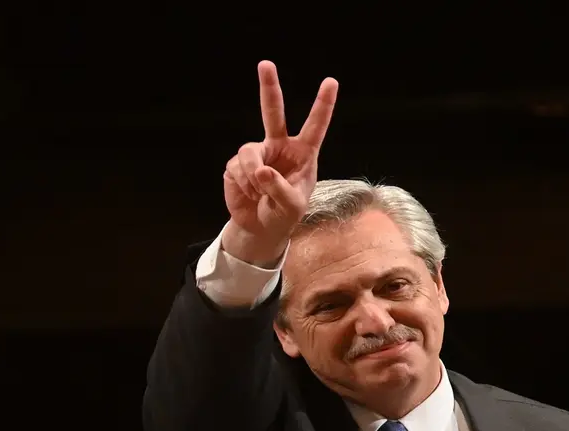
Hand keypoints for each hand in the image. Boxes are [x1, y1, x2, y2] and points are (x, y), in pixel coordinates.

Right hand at [222, 61, 338, 264]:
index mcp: (303, 153)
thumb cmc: (284, 215)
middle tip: (265, 64)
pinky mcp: (237, 164)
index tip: (331, 82)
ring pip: (249, 152)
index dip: (323, 105)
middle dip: (269, 87)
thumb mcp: (291, 207)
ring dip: (252, 175)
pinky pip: (237, 168)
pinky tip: (249, 194)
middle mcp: (279, 146)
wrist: (261, 228)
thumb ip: (279, 188)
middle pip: (273, 111)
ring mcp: (257, 153)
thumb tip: (260, 170)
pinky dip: (243, 185)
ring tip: (258, 192)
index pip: (315, 126)